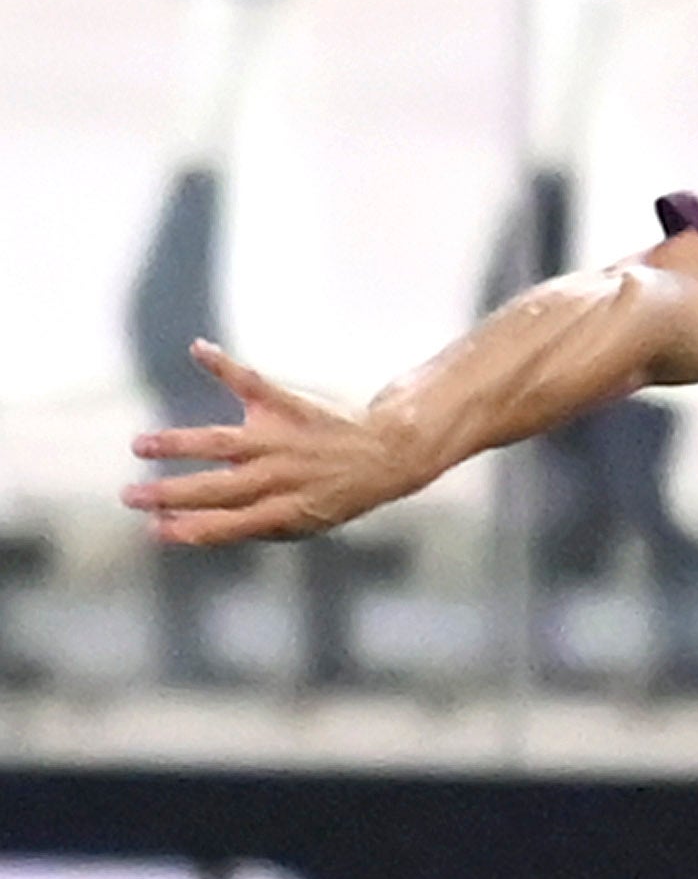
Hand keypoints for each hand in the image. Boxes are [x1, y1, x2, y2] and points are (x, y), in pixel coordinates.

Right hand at [123, 342, 418, 544]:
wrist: (388, 455)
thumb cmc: (334, 492)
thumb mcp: (304, 523)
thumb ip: (255, 525)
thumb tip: (193, 529)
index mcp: (282, 511)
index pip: (227, 525)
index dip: (189, 529)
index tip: (153, 529)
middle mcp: (278, 477)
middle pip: (214, 488)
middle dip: (169, 494)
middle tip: (129, 496)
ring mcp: (280, 440)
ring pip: (221, 442)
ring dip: (178, 443)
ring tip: (141, 444)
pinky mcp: (287, 405)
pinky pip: (251, 381)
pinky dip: (223, 364)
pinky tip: (198, 349)